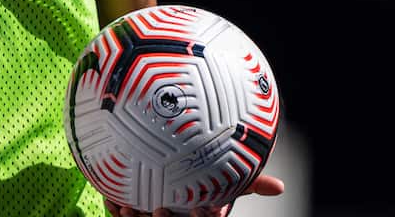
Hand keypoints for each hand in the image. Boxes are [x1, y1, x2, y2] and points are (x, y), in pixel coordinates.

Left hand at [105, 174, 284, 216]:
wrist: (165, 181)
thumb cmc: (199, 186)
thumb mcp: (224, 184)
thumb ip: (249, 185)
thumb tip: (280, 187)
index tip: (199, 208)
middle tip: (158, 208)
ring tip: (131, 206)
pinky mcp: (132, 215)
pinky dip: (118, 209)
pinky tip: (114, 198)